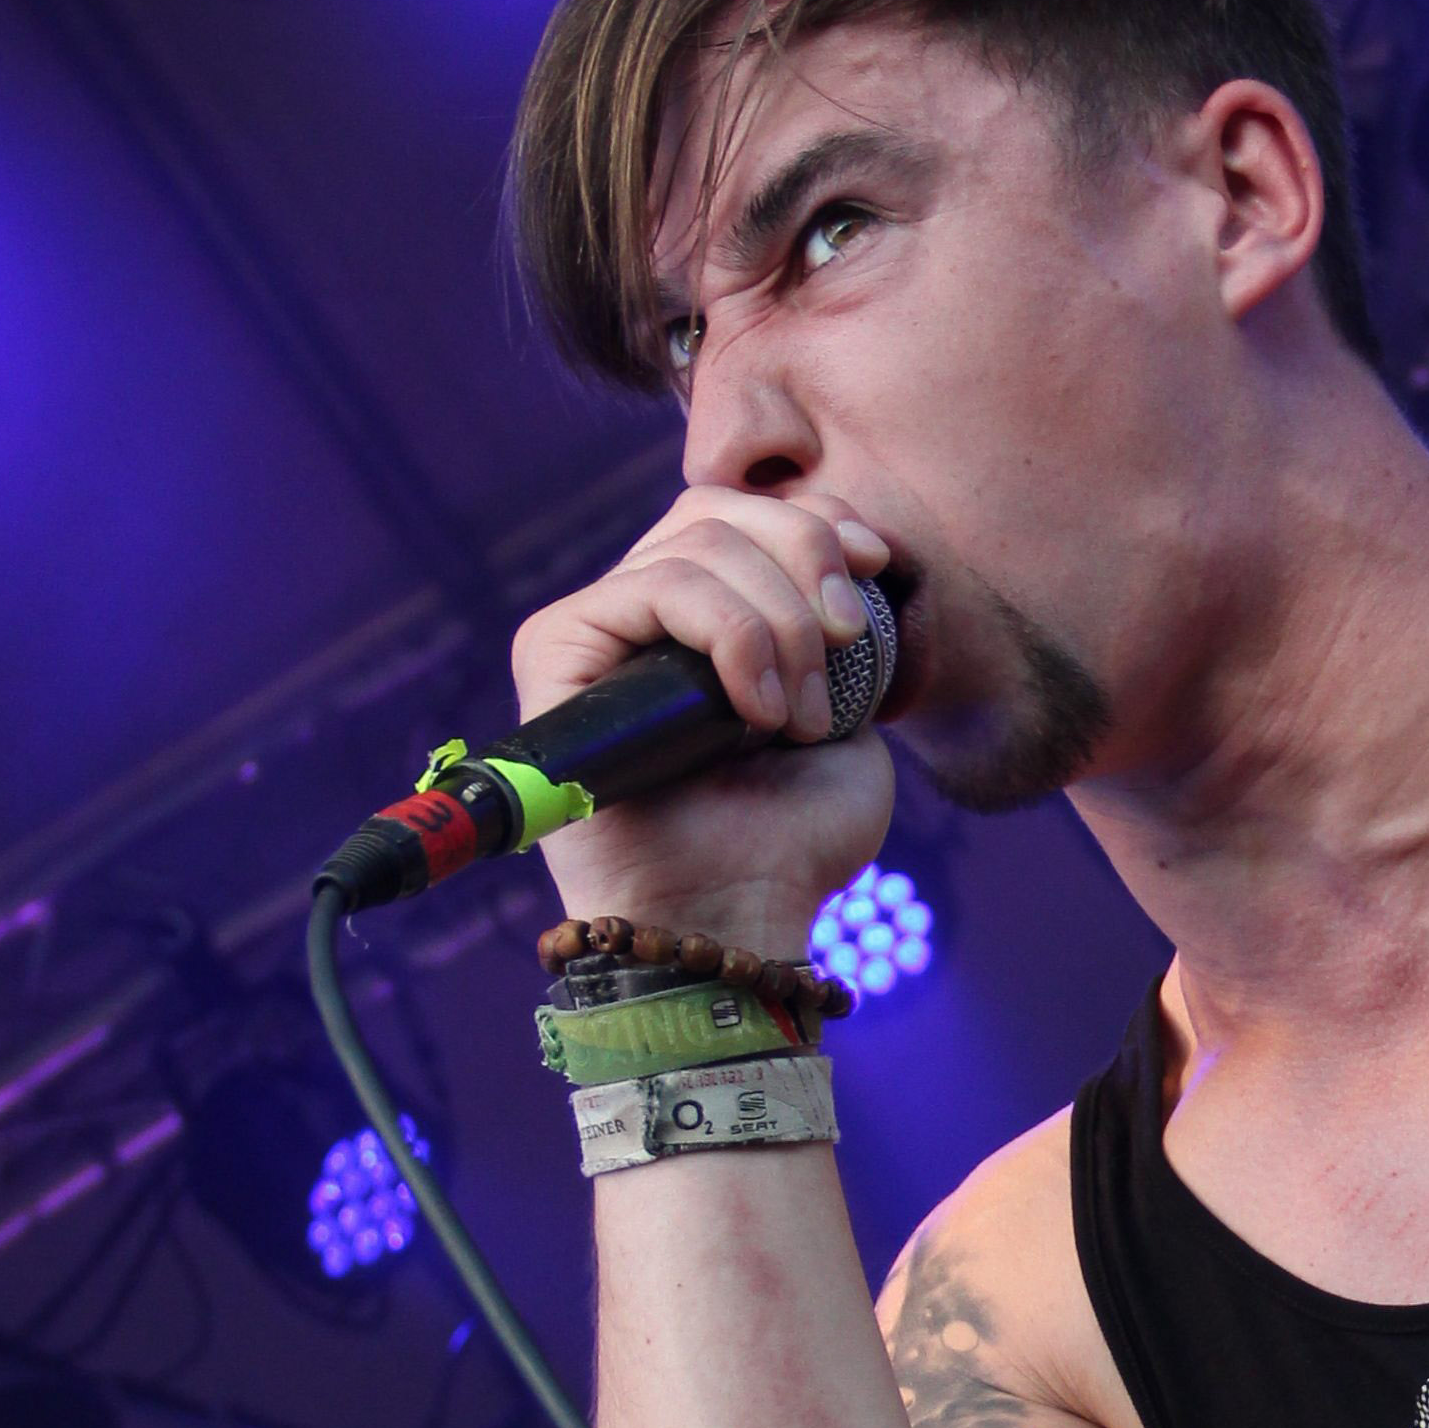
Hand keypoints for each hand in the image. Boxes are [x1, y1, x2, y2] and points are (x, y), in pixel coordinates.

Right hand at [516, 485, 898, 945]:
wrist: (738, 916)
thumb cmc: (793, 837)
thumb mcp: (846, 710)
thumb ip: (836, 624)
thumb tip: (844, 541)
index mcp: (700, 619)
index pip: (744, 511)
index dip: (815, 521)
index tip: (874, 568)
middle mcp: (638, 615)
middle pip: (720, 510)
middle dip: (806, 564)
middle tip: (848, 646)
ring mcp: (593, 632)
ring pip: (699, 546)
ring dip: (780, 623)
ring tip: (802, 716)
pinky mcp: (554, 653)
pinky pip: (653, 589)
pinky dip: (732, 639)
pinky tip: (760, 712)